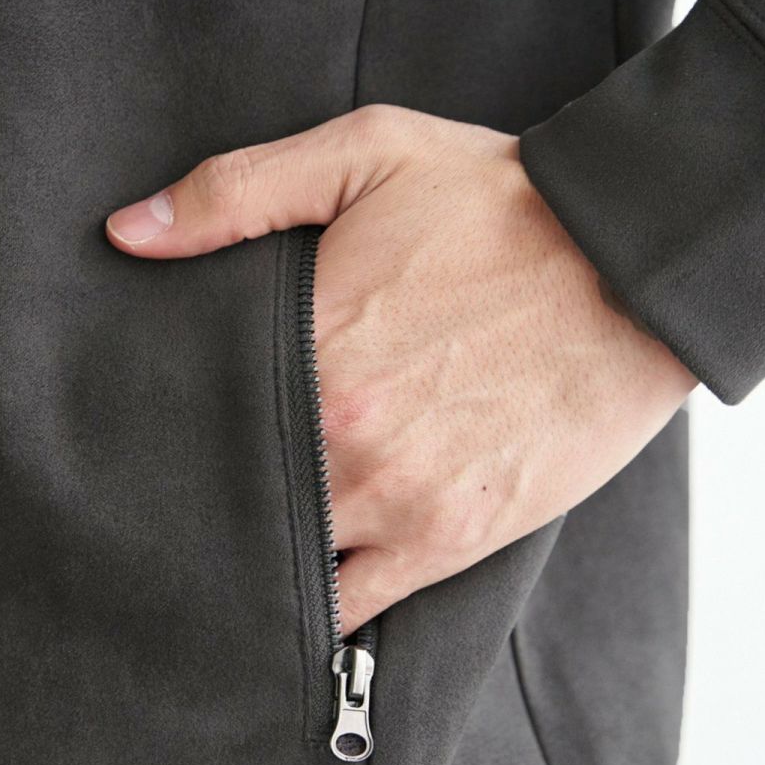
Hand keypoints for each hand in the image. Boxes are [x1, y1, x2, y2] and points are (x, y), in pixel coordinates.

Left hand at [106, 105, 696, 634]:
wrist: (637, 264)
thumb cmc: (501, 205)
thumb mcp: (368, 153)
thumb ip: (238, 191)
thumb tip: (127, 232)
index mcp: (311, 345)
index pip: (193, 413)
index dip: (160, 427)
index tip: (138, 430)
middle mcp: (344, 436)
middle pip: (230, 492)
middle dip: (198, 494)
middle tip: (164, 498)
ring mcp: (398, 499)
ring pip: (286, 557)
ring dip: (254, 553)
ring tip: (223, 547)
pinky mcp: (451, 538)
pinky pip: (354, 606)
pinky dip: (316, 611)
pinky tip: (288, 600)